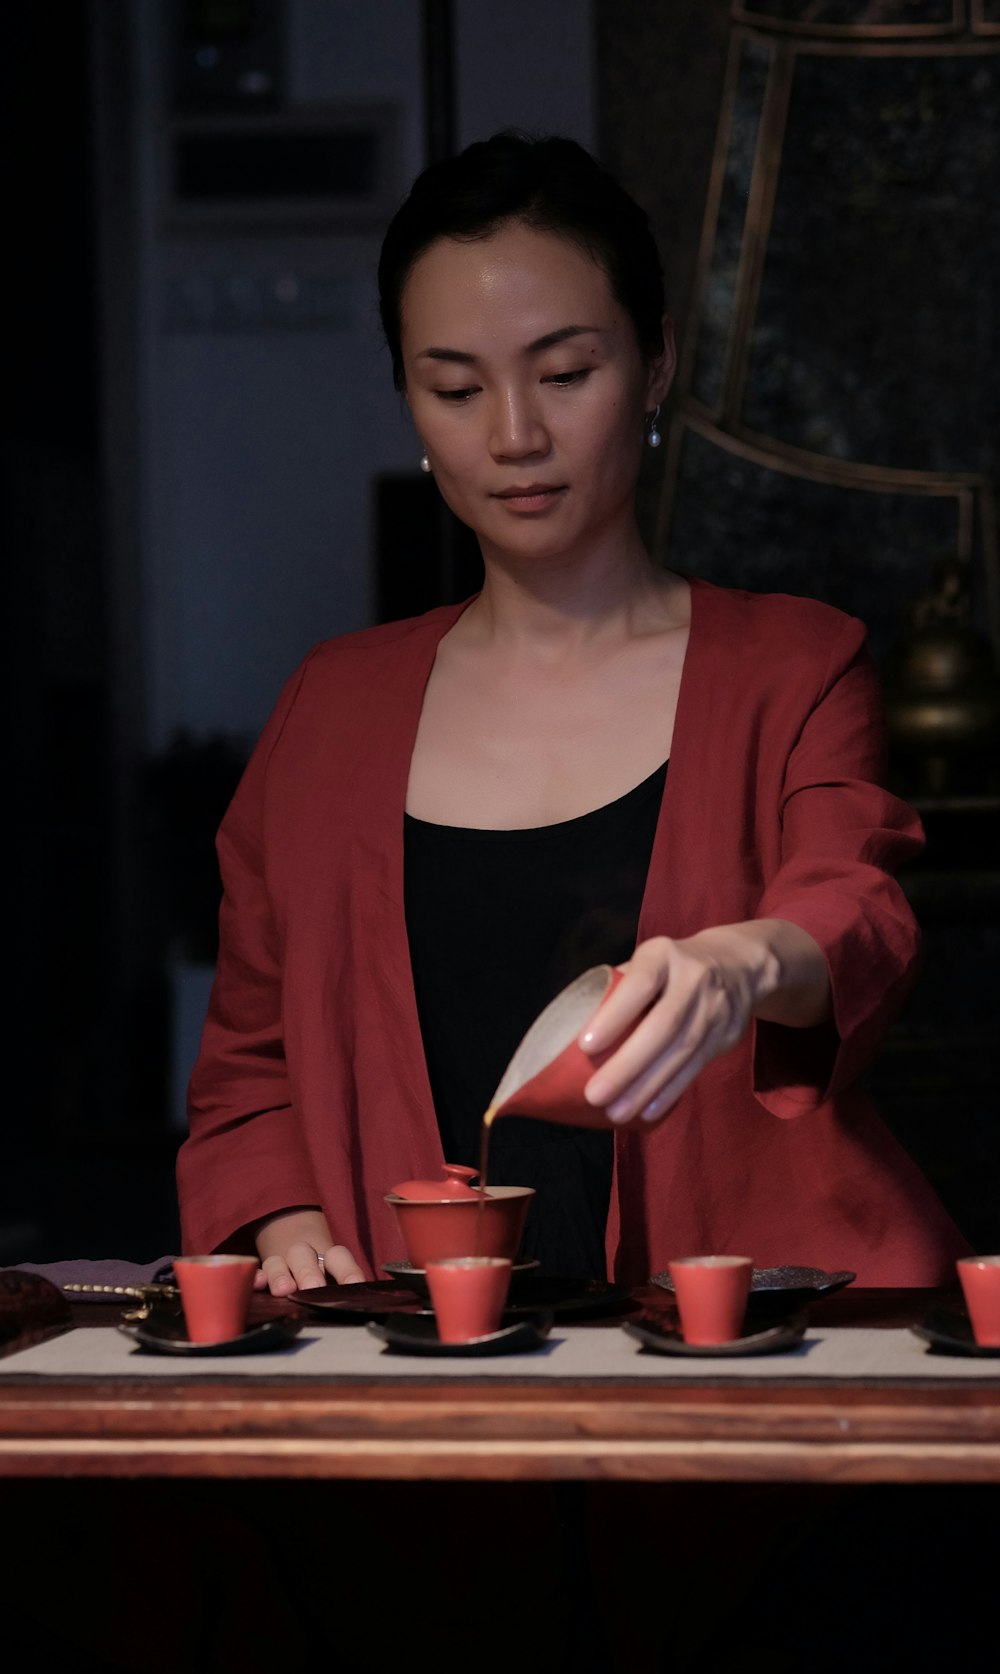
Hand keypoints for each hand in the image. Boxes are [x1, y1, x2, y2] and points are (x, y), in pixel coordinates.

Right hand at [250, 1207, 365, 1295]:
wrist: (297, 1261)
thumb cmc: (324, 1282)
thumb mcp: (337, 1285)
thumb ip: (346, 1293)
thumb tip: (360, 1308)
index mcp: (328, 1259)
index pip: (339, 1257)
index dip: (348, 1271)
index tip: (354, 1287)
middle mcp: (303, 1258)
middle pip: (303, 1254)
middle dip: (308, 1271)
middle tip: (312, 1287)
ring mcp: (280, 1265)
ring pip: (277, 1262)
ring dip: (280, 1275)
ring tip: (285, 1290)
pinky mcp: (261, 1277)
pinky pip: (255, 1274)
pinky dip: (255, 1277)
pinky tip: (258, 1284)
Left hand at [578, 920, 826, 1125]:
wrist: (739, 965)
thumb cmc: (671, 967)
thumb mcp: (649, 960)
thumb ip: (619, 986)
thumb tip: (575, 1023)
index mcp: (663, 955)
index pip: (640, 984)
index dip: (614, 1016)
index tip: (585, 1046)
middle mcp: (693, 979)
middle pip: (663, 1026)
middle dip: (627, 1065)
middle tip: (594, 1095)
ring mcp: (714, 1009)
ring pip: (680, 1053)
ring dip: (646, 1087)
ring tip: (616, 1112)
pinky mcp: (725, 1036)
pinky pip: (695, 1068)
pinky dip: (670, 1092)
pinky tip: (648, 1112)